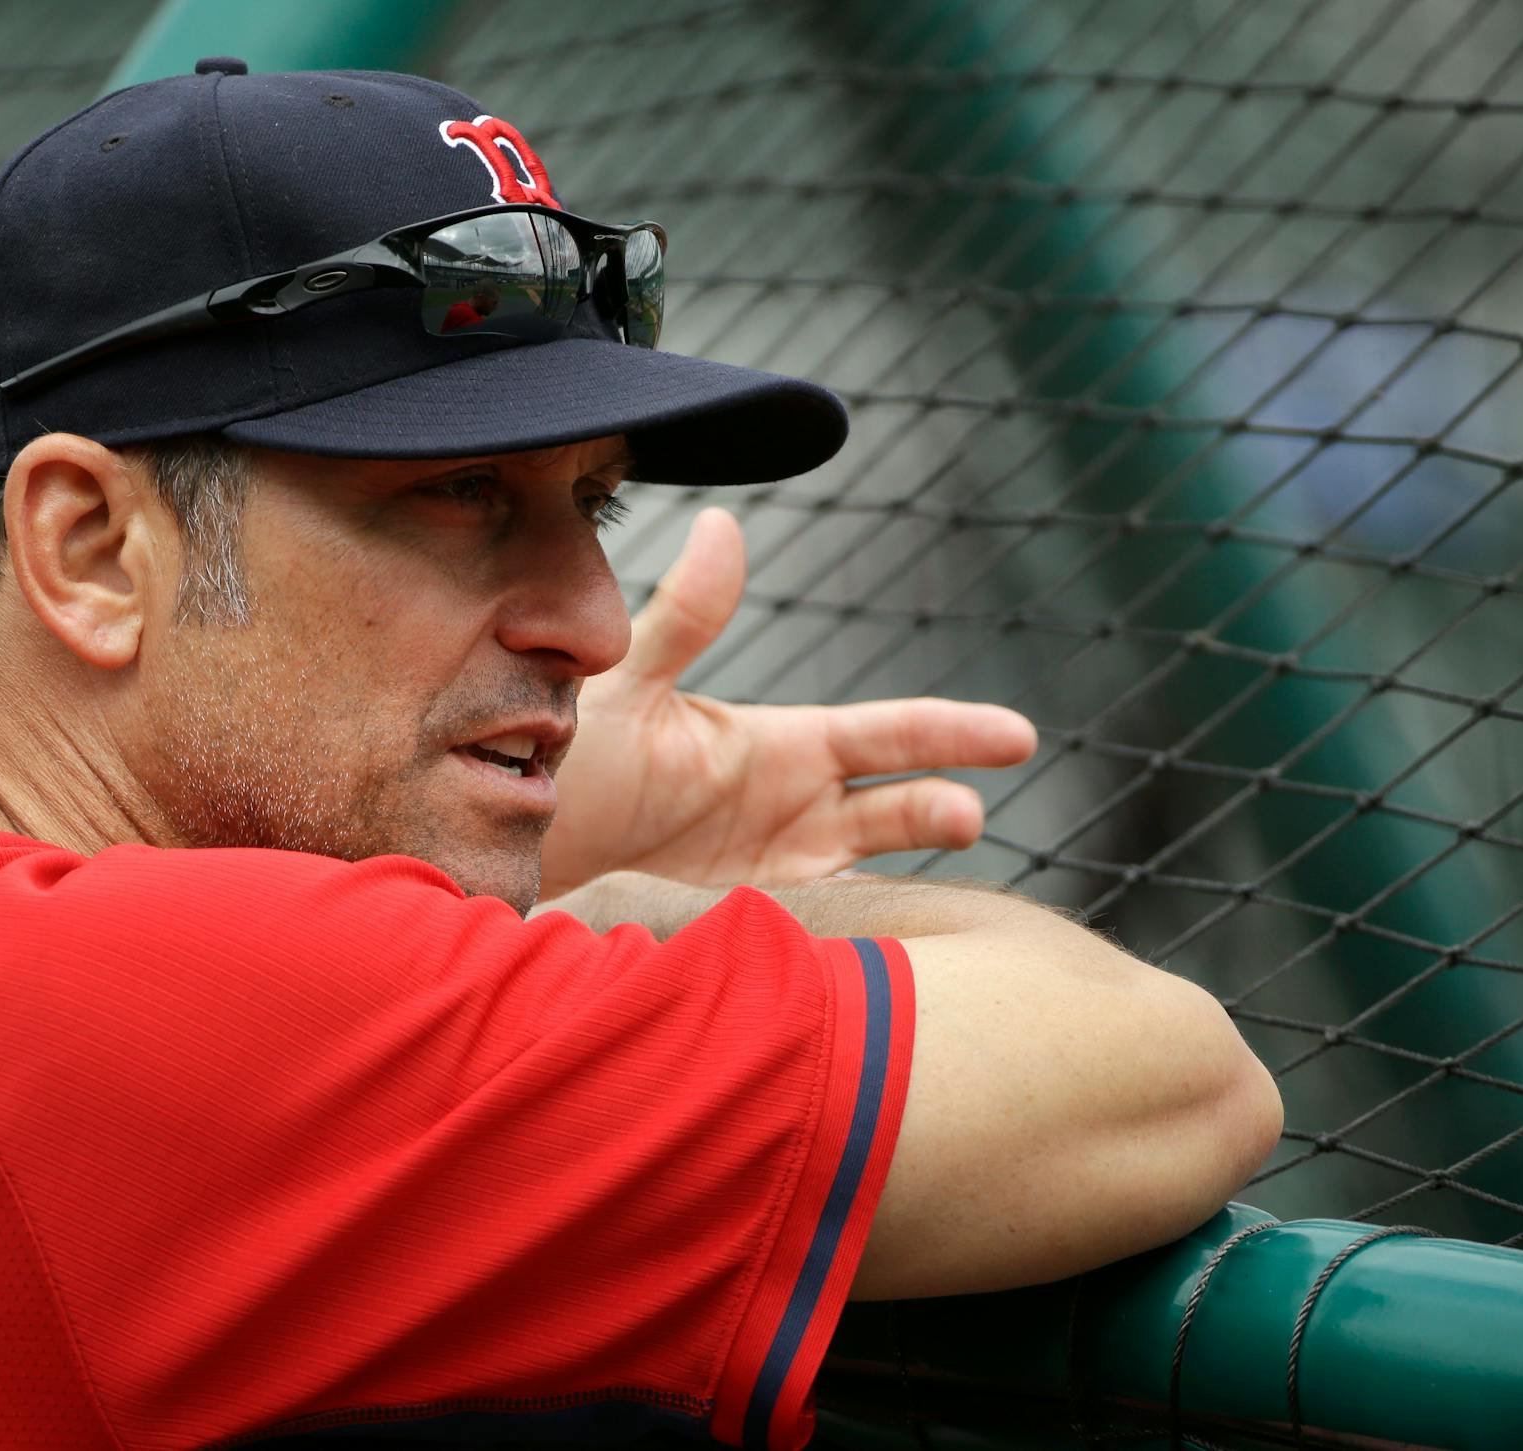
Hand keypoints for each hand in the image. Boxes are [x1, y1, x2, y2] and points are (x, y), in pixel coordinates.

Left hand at [540, 508, 1036, 897]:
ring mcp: (769, 876)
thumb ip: (683, 618)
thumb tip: (722, 524)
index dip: (952, 733)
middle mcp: (786, 812)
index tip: (1018, 735)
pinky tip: (878, 946)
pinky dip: (849, 934)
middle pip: (895, 808)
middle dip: (942, 807)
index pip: (887, 737)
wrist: (504, 850)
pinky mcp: (742, 931)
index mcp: (774, 750)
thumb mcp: (627, 687)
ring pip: (863, 873)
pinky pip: (814, 931)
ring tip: (921, 867)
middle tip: (974, 812)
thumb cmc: (564, 759)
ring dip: (903, 871)